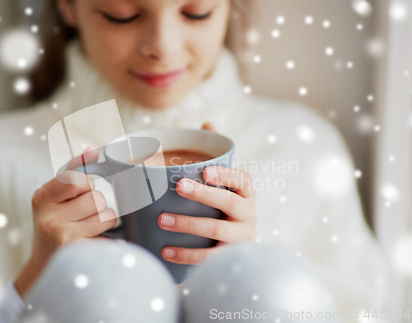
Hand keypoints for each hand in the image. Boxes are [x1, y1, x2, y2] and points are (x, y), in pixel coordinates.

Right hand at [15, 147, 116, 296]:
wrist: (44, 268)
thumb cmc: (55, 226)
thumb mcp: (56, 198)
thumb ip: (74, 171)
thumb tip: (93, 149)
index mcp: (42, 198)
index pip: (77, 179)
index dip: (85, 186)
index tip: (77, 196)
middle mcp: (48, 218)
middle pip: (97, 198)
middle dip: (96, 206)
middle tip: (80, 218)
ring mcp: (62, 237)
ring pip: (107, 215)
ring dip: (103, 222)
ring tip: (86, 231)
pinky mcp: (79, 253)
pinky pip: (110, 234)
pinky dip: (107, 238)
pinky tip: (92, 243)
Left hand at [157, 123, 255, 264]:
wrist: (239, 244)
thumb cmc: (226, 204)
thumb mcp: (226, 181)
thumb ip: (217, 154)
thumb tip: (207, 122)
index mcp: (246, 192)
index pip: (242, 180)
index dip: (226, 175)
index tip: (205, 171)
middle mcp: (248, 214)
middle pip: (229, 203)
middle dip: (204, 195)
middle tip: (179, 188)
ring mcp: (241, 237)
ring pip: (217, 231)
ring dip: (189, 225)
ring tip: (162, 220)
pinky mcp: (229, 257)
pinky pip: (209, 258)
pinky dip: (187, 256)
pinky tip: (165, 251)